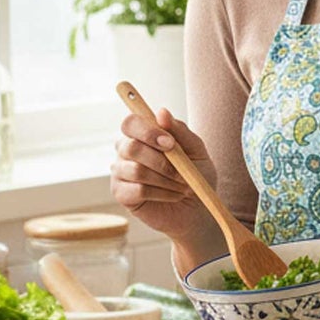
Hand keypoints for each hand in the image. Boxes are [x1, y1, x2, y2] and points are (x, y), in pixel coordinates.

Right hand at [110, 109, 216, 246]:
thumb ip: (180, 131)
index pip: (131, 122)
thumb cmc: (196, 174)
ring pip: (136, 170)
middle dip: (161, 160)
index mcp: (142, 134)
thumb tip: (162, 112)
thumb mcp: (196, 150)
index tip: (170, 143)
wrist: (199, 207)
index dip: (148, 131)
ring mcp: (120, 172)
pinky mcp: (121, 194)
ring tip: (183, 185)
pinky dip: (162, 193)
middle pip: (130, 147)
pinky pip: (137, 190)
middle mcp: (126, 150)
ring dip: (166, 179)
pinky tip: (174, 195)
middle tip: (182, 172)